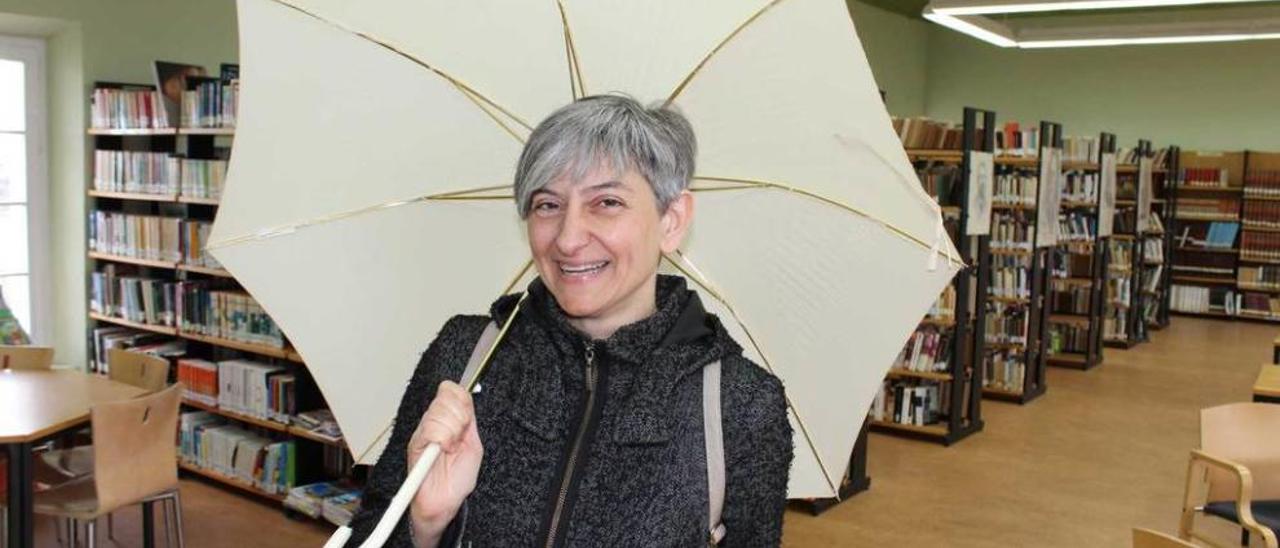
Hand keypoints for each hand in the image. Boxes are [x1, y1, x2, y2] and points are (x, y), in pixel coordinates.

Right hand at [407, 381, 483, 546]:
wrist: (444, 502)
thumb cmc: (457, 478)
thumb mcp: (473, 443)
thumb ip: (469, 420)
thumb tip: (465, 396)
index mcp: (447, 420)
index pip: (452, 390)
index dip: (462, 400)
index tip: (467, 421)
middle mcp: (432, 423)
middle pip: (445, 398)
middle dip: (459, 419)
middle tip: (459, 439)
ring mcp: (422, 432)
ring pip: (438, 413)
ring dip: (452, 432)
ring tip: (451, 449)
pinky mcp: (414, 444)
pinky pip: (430, 429)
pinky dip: (442, 439)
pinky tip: (443, 450)